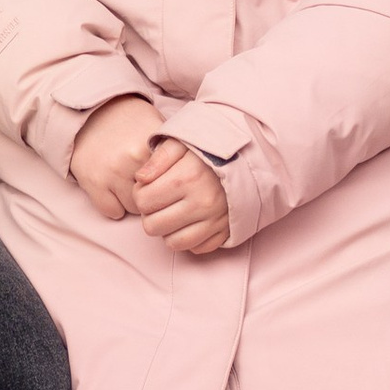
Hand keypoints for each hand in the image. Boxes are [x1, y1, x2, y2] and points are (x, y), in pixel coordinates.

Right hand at [72, 93, 162, 222]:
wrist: (90, 111)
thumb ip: (173, 153)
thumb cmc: (129, 121)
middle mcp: (132, 158)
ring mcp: (110, 171)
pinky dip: (113, 205)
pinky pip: (112, 211)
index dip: (170, 183)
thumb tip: (192, 180)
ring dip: (134, 201)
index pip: (172, 181)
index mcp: (151, 144)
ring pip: (134, 208)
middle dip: (153, 194)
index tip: (167, 179)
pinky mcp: (92, 181)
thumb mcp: (156, 126)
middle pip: (155, 197)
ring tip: (130, 184)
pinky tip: (113, 190)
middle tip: (147, 183)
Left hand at [133, 141, 233, 257]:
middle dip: (150, 214)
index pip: (142, 201)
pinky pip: (196, 248)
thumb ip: (159, 157)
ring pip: (172, 243)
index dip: (139, 194)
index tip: (147, 187)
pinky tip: (189, 221)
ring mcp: (214, 221)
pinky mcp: (225, 232)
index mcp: (186, 178)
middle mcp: (201, 203)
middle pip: (153, 226)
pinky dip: (188, 239)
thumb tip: (140, 179)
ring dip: (167, 230)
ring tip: (172, 212)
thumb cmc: (211, 149)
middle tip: (158, 201)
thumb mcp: (183, 141)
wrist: (251, 158)